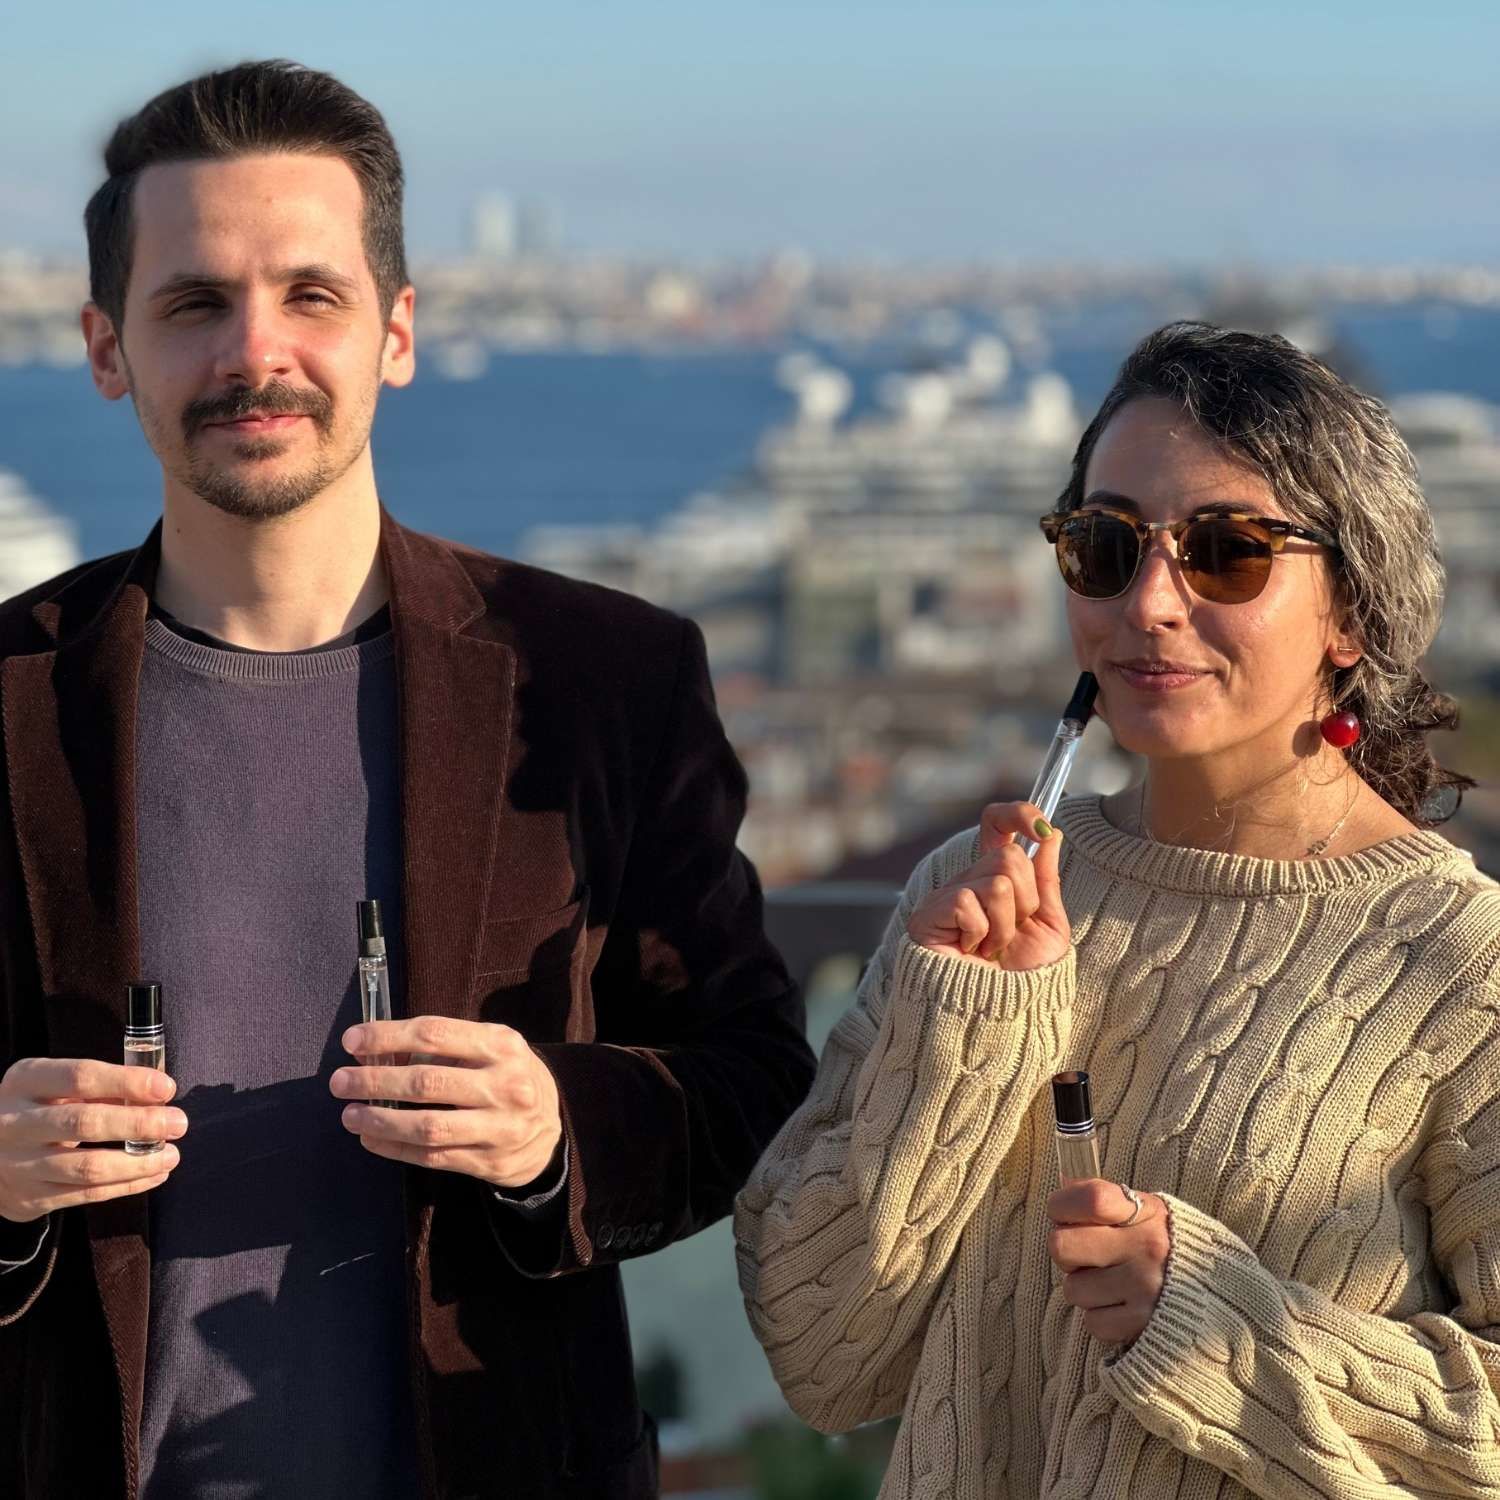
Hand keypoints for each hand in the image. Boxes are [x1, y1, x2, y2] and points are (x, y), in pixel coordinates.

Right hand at [0, 1058, 186, 1222]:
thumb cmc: (38, 1109)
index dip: (127, 1081)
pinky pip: (86, 1195)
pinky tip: (156, 1174)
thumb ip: (100, 1088)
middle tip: (178, 1123)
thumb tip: (157, 1096)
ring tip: (172, 1155)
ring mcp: (20, 1164)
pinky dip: (128, 1185)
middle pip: (84, 1122)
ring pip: (87, 1167)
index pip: (80, 1076)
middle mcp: (16, 1122)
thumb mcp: (55, 1086)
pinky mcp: (29, 1198)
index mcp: (26, 1081)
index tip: (167, 1088)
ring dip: (138, 1162)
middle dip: (139, 1124)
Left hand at [332, 1017, 561, 1189]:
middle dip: (375, 1081)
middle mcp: (504, 1084)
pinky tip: (371, 1140)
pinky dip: (395, 1149)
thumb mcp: (488, 1049)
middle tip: (340, 1082)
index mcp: (501, 1045)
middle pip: (426, 1082)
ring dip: (381, 1121)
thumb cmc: (507, 1077)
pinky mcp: (489, 1162)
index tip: (353, 1040)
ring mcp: (499, 1127)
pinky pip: (433, 1158)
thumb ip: (439, 1048)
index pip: (435, 1034)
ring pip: (428, 1127)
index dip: (388, 1036)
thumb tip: (373, 1052)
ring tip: (350, 1115)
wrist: (553, 1129)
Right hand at [906, 801, 1068, 969]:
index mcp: (994, 879)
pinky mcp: (929, 914)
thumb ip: (1046, 881)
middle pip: (1009, 857)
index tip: (1042, 828)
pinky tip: (972, 951)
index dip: (1018, 814)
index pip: (996, 826)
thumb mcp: (1048, 926)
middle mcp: (968, 881)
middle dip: (1025, 902)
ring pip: (997, 882)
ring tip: (993, 949)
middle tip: (1011, 934)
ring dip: (1006, 926)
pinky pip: (969, 904)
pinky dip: (981, 934)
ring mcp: (946, 896)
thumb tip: (1051, 836)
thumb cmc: (1021, 979)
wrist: (1000, 1017)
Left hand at [1046, 1178, 1169, 1346]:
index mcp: (1145, 1211)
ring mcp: (1145, 1288)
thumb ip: (1107, 1200)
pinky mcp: (1145, 1325)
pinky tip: (1123, 1306)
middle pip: (1061, 1246)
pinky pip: (1093, 1322)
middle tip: (1087, 1254)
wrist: (1227, 1294)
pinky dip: (1102, 1317)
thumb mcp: (1149, 1210)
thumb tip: (1060, 1191)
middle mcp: (1146, 1248)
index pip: (1089, 1199)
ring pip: (1073, 1289)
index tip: (1064, 1214)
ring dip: (1086, 1288)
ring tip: (1113, 1283)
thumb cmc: (1172, 1245)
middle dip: (1067, 1252)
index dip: (1062, 1205)